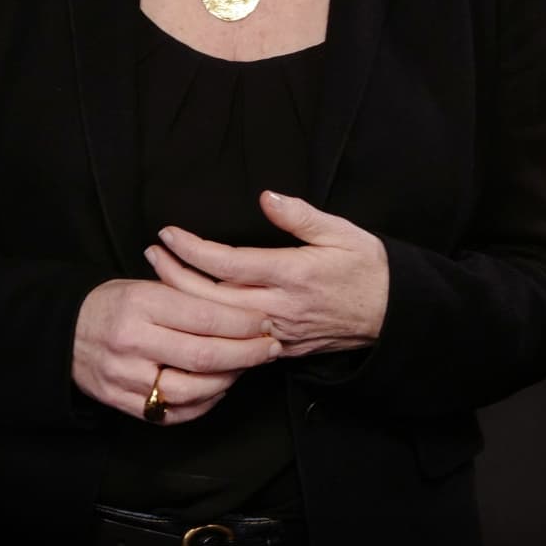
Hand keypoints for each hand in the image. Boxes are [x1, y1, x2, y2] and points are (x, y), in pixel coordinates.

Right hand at [72, 278, 280, 423]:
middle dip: (246, 354)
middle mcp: (133, 342)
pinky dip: (203, 403)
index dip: (242, 323)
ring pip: (192, 390)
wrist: (65, 333)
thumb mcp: (145, 285)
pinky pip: (173, 413)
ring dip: (228, 380)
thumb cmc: (113, 304)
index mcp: (141, 304)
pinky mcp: (123, 404)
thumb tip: (241, 310)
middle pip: (203, 357)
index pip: (204, 317)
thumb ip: (188, 298)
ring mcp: (127, 377)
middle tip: (270, 348)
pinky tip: (218, 388)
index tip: (265, 322)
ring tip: (246, 367)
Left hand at [146, 191, 388, 358]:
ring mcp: (278, 333)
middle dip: (175, 275)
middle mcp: (279, 308)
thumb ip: (300, 215)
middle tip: (152, 251)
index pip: (228, 263)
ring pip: (218, 323)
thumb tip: (267, 197)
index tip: (169, 233)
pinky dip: (208, 328)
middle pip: (212, 298)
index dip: (192, 249)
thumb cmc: (368, 268)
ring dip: (185, 300)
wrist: (394, 316)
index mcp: (291, 275)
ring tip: (161, 275)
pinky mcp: (281, 349)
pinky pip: (235, 343)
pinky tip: (189, 314)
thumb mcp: (341, 231)